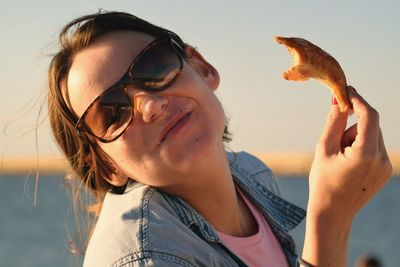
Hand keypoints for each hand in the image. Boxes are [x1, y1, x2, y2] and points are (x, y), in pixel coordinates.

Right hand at [308, 86, 391, 219]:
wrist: (332, 212)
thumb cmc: (323, 181)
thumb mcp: (323, 149)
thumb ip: (333, 122)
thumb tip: (339, 101)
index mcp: (365, 154)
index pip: (369, 116)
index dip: (358, 100)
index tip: (346, 90)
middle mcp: (382, 159)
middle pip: (370, 126)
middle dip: (351, 125)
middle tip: (333, 139)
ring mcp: (386, 167)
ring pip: (373, 136)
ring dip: (355, 137)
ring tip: (339, 158)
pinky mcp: (385, 171)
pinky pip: (375, 148)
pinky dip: (361, 147)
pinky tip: (348, 163)